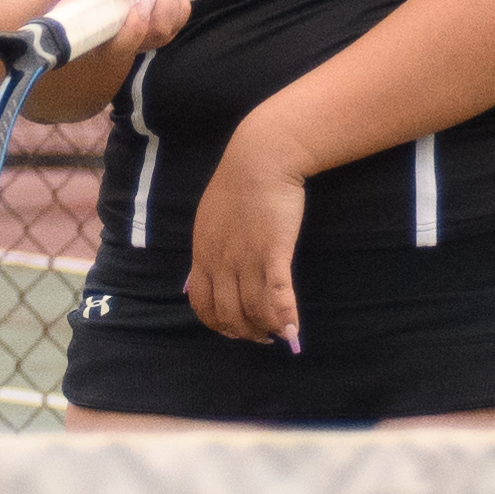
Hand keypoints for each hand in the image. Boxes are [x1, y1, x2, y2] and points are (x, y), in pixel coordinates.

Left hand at [186, 120, 306, 349]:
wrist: (261, 157)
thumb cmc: (238, 181)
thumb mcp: (209, 216)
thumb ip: (209, 244)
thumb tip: (211, 266)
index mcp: (202, 253)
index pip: (201, 304)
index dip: (217, 323)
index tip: (232, 328)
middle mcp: (220, 262)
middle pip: (228, 314)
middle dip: (244, 332)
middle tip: (260, 336)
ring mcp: (246, 258)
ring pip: (253, 311)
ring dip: (266, 329)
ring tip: (279, 333)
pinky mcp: (273, 252)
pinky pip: (277, 295)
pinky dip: (285, 317)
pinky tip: (293, 330)